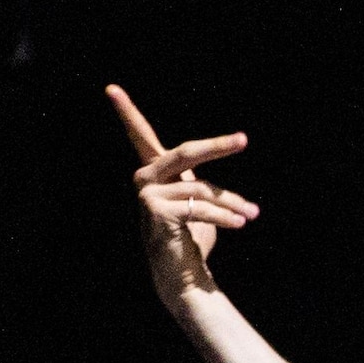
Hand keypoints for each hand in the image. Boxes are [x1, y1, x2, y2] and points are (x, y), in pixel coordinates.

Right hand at [108, 85, 256, 309]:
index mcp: (154, 172)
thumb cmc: (194, 237)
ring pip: (203, 188)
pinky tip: (241, 223)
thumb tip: (225, 172)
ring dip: (233, 202)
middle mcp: (145, 178)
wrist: (182, 275)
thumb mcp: (200, 204)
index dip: (126, 112)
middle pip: (186, 152)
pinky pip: (200, 207)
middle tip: (243, 140)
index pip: (140, 136)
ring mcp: (147, 194)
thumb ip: (201, 184)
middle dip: (217, 146)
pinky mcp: (156, 211)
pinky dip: (226, 215)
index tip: (111, 88)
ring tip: (252, 214)